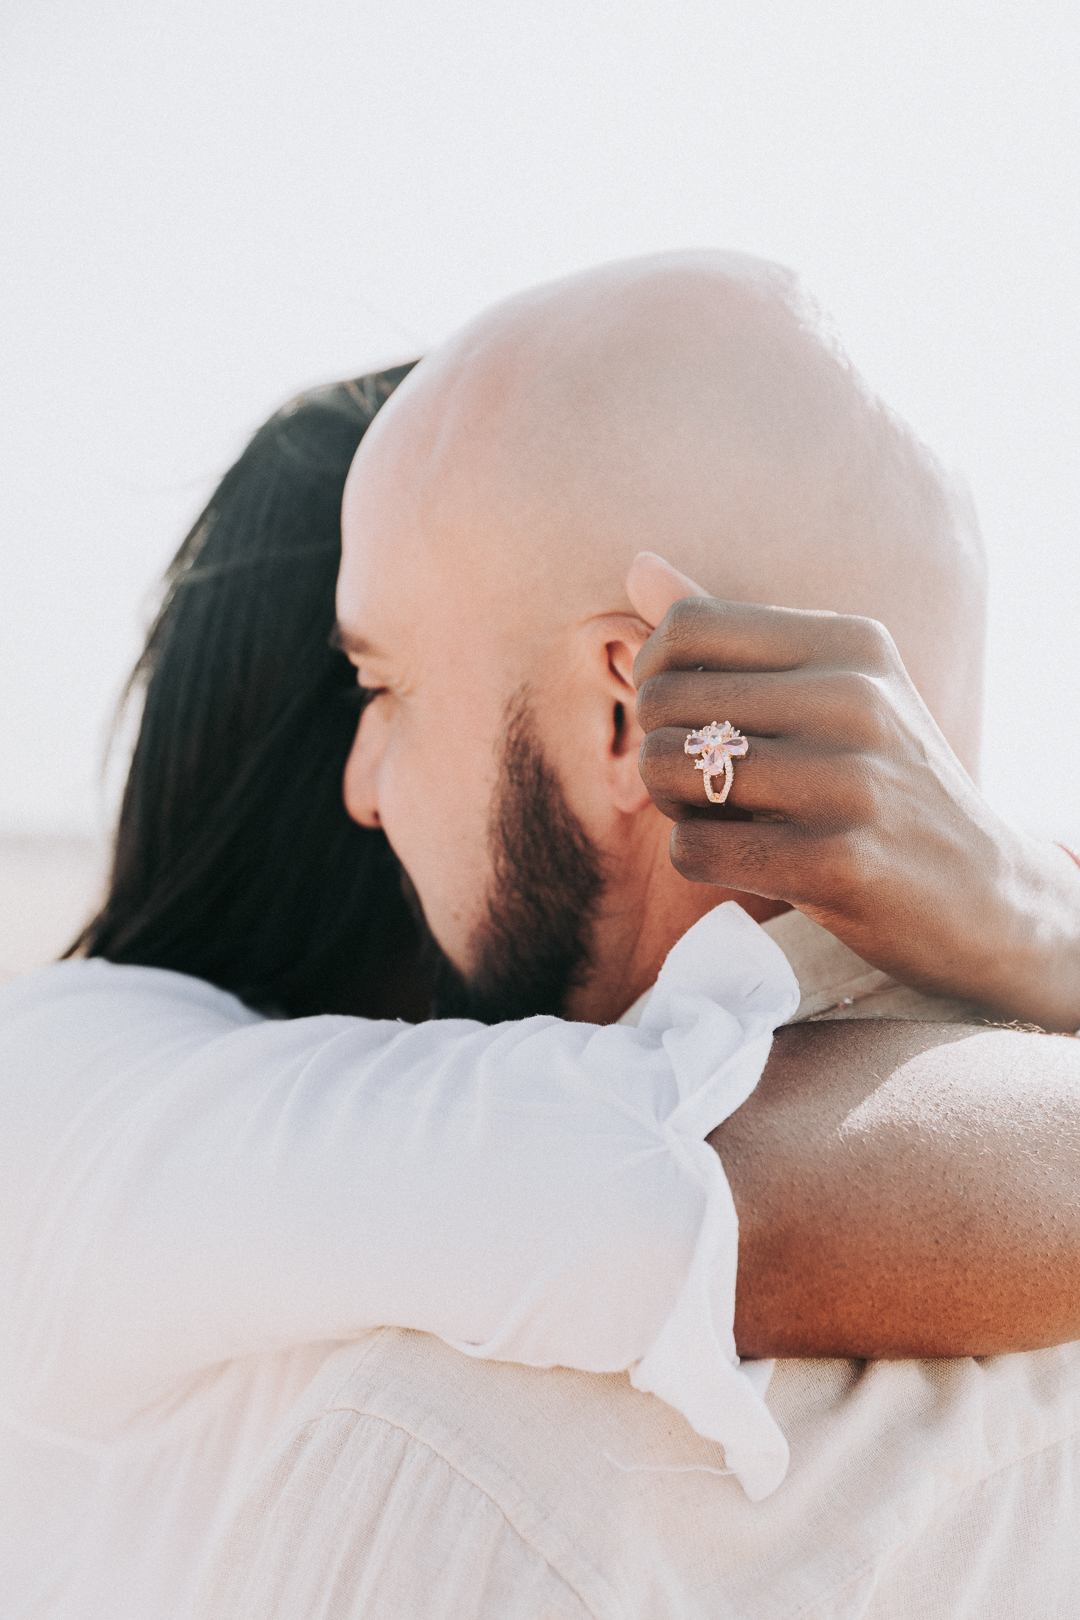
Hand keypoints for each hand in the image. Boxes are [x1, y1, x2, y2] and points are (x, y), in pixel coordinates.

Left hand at [628, 552, 1079, 1030]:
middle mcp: (852, 698)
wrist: (982, 892)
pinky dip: (698, 858)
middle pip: (665, 699)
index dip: (654, 673)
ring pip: (667, 770)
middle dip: (661, 746)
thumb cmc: (884, 784)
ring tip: (722, 815)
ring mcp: (847, 780)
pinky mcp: (835, 861)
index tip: (681, 713)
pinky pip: (693, 849)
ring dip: (674, 805)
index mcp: (849, 643)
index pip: (689, 625)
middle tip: (703, 780)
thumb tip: (636, 566)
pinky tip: (745, 860)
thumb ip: (732, 633)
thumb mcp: (832, 688)